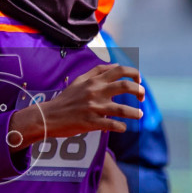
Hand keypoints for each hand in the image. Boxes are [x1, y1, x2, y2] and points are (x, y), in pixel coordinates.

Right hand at [7, 63, 143, 149]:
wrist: (48, 116)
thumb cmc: (65, 99)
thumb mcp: (79, 81)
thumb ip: (97, 72)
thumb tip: (116, 65)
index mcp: (94, 81)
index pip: (119, 70)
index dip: (134, 73)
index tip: (139, 80)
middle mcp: (95, 92)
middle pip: (125, 86)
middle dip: (139, 91)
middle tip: (142, 97)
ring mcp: (94, 108)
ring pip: (122, 109)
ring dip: (135, 112)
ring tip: (140, 115)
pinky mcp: (91, 123)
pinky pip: (112, 125)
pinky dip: (121, 127)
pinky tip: (122, 127)